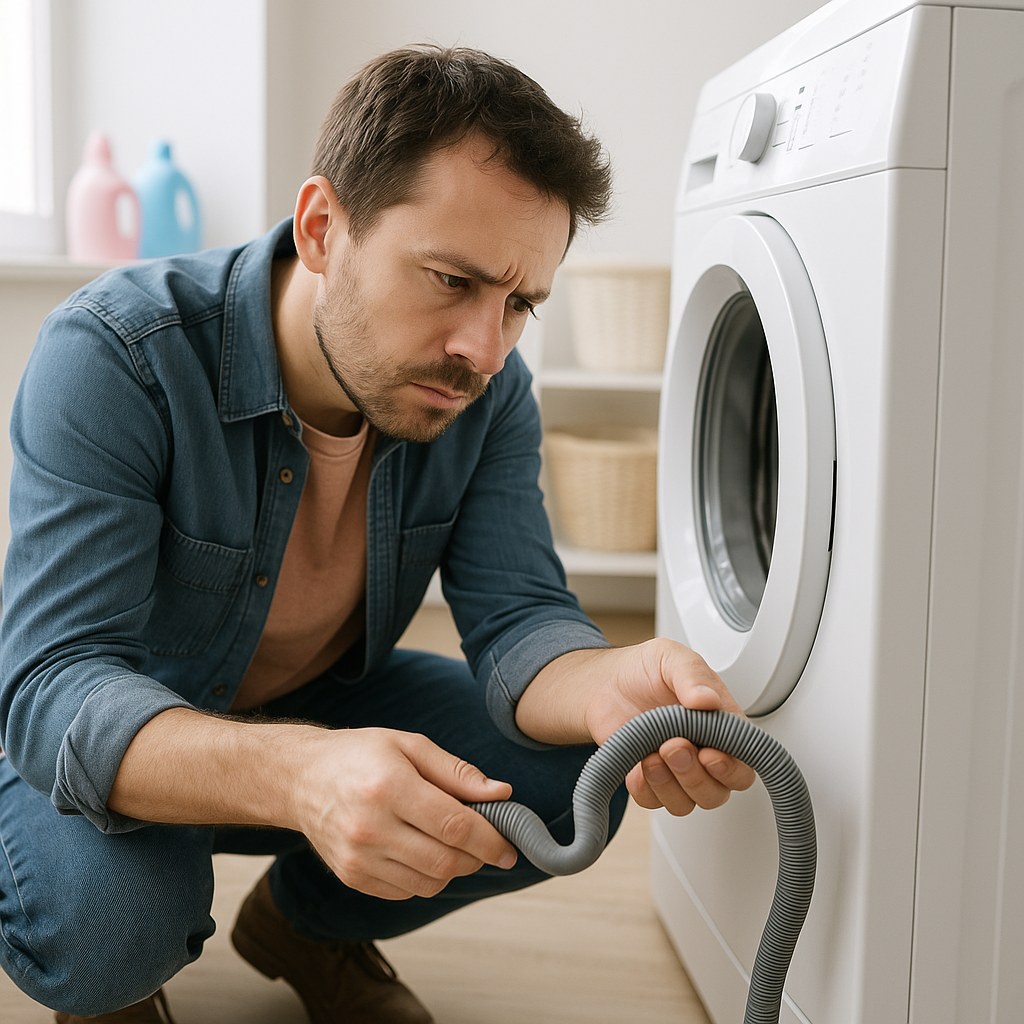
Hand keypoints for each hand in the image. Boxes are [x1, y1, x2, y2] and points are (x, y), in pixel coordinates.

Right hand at [295, 727, 516, 899]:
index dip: (490, 839)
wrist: (301, 778)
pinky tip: (423, 851)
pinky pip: (406, 891)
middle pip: (445, 861)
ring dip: (454, 868)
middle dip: (477, 857)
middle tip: (488, 843)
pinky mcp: (351, 877)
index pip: (454, 826)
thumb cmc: (360, 755)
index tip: (510, 845)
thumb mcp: (409, 745)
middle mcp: (371, 828)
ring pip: (429, 882)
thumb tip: (501, 794)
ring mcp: (358, 858)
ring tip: (453, 843)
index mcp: (389, 787)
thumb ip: (457, 773)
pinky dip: (426, 877)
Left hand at [588, 639, 755, 816]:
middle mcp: (704, 754)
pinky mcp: (649, 781)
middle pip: (718, 792)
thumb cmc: (646, 670)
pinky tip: (637, 765)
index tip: (708, 754)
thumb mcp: (671, 657)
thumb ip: (692, 676)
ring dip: (669, 785)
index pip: (744, 763)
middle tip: (673, 747)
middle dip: (696, 777)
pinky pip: (654, 802)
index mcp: (722, 726)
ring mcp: (677, 771)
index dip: (731, 768)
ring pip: (687, 803)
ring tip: (650, 756)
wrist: (606, 682)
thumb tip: (708, 700)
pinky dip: (645, 789)